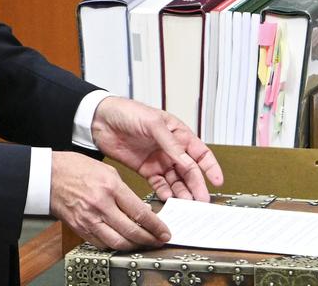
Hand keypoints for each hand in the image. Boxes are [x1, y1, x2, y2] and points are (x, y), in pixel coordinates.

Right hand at [50, 151, 169, 250]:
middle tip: (158, 241)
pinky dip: (115, 245)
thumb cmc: (73, 168)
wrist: (47, 176)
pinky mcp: (80, 228)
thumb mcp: (105, 170)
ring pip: (118, 242)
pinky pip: (102, 243)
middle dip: (150, 239)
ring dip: (134, 246)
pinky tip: (122, 241)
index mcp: (110, 186)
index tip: (164, 231)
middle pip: (132, 231)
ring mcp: (89, 219)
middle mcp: (100, 205)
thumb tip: (140, 209)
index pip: (140, 212)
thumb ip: (124, 190)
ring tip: (143, 244)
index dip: (156, 226)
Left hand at [90, 96, 223, 200]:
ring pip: (176, 181)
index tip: (218, 182)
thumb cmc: (128, 112)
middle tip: (202, 201)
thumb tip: (188, 162)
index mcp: (179, 134)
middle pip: (190, 171)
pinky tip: (169, 200)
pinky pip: (160, 185)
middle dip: (197, 186)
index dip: (211, 168)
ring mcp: (159, 160)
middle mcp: (172, 150)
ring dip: (183, 192)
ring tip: (187, 205)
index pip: (201, 153)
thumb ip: (172, 144)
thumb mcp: (153, 123)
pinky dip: (165, 193)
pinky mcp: (146, 170)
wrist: (99, 119)